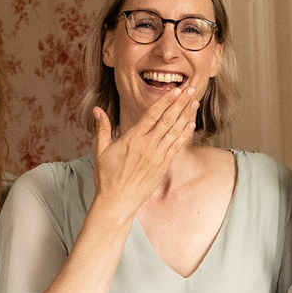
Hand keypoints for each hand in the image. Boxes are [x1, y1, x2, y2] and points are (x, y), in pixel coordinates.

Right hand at [91, 92, 197, 219]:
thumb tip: (97, 109)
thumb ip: (102, 128)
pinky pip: (176, 147)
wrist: (117, 202)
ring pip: (175, 132)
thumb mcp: (100, 151)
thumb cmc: (107, 178)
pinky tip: (191, 125)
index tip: (175, 90)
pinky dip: (184, 135)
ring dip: (186, 116)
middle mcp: (147, 146)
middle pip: (167, 119)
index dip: (165, 101)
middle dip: (180, 103)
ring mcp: (157, 157)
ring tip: (195, 102)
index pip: (152, 114)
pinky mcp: (162, 167)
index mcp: (132, 139)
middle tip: (191, 89)